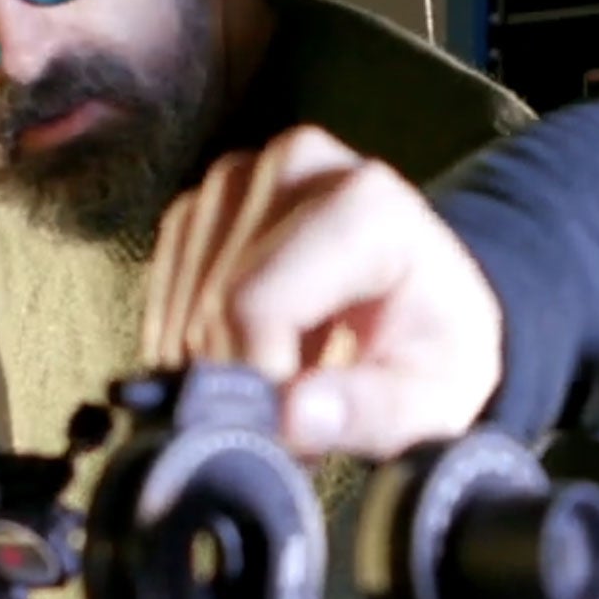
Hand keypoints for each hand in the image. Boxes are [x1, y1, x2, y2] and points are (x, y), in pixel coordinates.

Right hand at [142, 124, 505, 457]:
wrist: (423, 300)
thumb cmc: (433, 347)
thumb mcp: (434, 397)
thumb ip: (369, 412)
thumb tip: (290, 419)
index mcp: (367, 203)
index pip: (259, 303)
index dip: (255, 381)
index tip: (283, 431)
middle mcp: (298, 167)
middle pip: (216, 303)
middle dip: (240, 381)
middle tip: (287, 418)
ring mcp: (244, 177)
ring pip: (184, 300)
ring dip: (216, 362)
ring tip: (280, 380)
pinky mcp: (207, 200)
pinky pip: (164, 287)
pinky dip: (190, 339)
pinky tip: (241, 355)